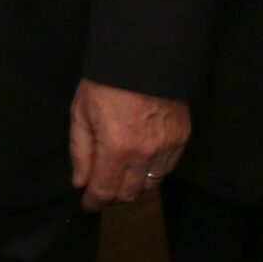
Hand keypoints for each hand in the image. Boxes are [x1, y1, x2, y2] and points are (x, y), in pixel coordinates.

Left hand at [68, 80, 189, 210]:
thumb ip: (80, 151)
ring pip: (152, 184)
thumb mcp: (81, 112)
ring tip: (121, 174)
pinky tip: (142, 161)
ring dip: (135, 185)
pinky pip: (168, 168)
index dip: (94, 202)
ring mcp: (167, 146)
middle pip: (130, 193)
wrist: (142, 56)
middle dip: (113, 196)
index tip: (87, 205)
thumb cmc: (105, 82)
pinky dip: (154, 171)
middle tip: (102, 188)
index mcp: (116, 147)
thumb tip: (80, 182)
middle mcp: (145, 153)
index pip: (105, 190)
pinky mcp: (182, 138)